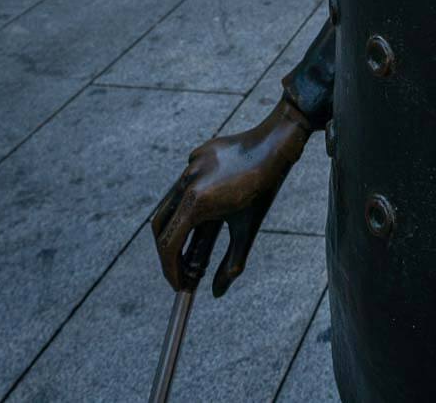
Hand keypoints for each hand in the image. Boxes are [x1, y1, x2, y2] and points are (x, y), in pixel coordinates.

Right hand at [151, 98, 310, 294]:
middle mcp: (186, 182)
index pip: (169, 245)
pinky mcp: (197, 154)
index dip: (170, 270)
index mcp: (196, 202)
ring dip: (177, 228)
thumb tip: (217, 292)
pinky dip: (189, 203)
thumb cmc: (264, 188)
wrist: (275, 142)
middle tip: (181, 271)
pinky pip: (185, 182)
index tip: (179, 286)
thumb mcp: (248, 229)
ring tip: (196, 247)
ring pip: (171, 203)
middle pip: (160, 225)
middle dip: (167, 252)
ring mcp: (189, 165)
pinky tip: (211, 210)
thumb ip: (232, 263)